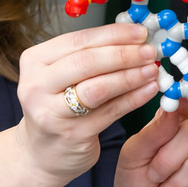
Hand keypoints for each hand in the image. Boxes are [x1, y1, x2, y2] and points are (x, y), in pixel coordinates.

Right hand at [13, 22, 161, 184]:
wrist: (42, 153)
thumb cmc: (58, 106)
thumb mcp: (63, 76)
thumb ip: (90, 56)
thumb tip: (134, 39)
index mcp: (35, 60)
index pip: (79, 40)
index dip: (114, 34)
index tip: (140, 32)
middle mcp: (36, 85)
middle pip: (87, 62)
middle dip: (124, 54)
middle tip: (149, 51)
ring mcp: (51, 112)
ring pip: (98, 88)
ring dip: (130, 76)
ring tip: (152, 70)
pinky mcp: (71, 134)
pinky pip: (110, 112)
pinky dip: (133, 99)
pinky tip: (149, 90)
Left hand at [115, 107, 187, 186]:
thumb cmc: (137, 182)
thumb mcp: (132, 156)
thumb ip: (152, 132)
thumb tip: (173, 105)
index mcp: (181, 119)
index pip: (184, 105)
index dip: (174, 115)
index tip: (163, 126)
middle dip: (166, 161)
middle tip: (154, 176)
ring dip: (173, 186)